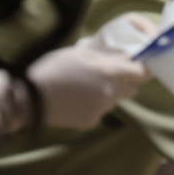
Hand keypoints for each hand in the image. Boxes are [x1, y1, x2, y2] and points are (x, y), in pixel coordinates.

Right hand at [28, 46, 151, 129]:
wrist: (31, 97)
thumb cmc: (55, 69)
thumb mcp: (81, 53)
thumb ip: (106, 58)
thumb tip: (124, 60)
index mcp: (111, 72)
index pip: (142, 73)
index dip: (142, 69)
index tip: (139, 68)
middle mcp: (111, 92)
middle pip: (132, 89)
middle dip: (125, 83)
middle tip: (107, 77)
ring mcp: (102, 109)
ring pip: (115, 101)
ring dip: (107, 95)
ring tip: (85, 89)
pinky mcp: (91, 121)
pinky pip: (100, 112)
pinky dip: (93, 107)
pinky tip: (77, 101)